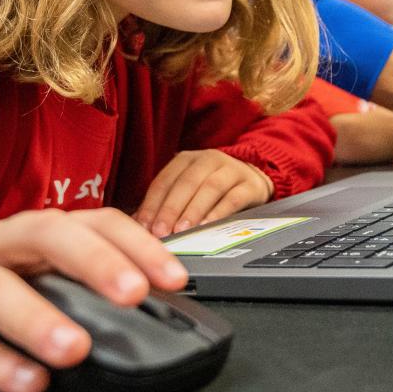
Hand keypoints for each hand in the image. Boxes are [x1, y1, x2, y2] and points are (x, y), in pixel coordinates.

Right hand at [0, 208, 186, 391]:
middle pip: (43, 235)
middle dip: (94, 262)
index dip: (134, 244)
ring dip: (37, 318)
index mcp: (25, 234)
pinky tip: (29, 383)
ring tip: (77, 350)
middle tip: (134, 296)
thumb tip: (150, 313)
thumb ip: (74, 288)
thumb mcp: (23, 279)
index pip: (88, 220)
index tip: (175, 278)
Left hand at [134, 149, 274, 236]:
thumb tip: (140, 229)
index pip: (164, 181)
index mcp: (186, 159)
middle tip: (161, 232)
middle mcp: (207, 159)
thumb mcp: (187, 190)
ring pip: (209, 188)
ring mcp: (230, 169)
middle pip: (185, 183)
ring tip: (182, 230)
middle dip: (170, 209)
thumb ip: (165, 206)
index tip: (144, 227)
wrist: (252, 178)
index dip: (152, 204)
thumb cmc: (211, 188)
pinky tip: (207, 227)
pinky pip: (233, 198)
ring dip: (193, 210)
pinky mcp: (249, 184)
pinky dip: (219, 213)